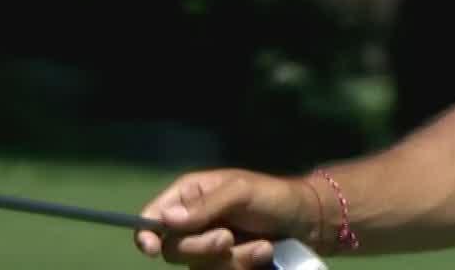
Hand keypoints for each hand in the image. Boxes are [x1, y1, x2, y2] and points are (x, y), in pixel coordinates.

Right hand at [133, 169, 316, 266]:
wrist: (308, 223)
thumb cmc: (273, 197)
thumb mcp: (240, 193)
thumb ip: (205, 207)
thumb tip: (166, 220)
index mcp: (190, 195)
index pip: (153, 216)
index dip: (146, 233)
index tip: (152, 248)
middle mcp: (193, 223)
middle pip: (173, 249)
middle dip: (203, 248)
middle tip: (228, 238)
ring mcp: (208, 248)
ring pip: (199, 267)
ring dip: (233, 260)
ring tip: (261, 246)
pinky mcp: (225, 266)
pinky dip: (243, 267)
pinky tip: (264, 254)